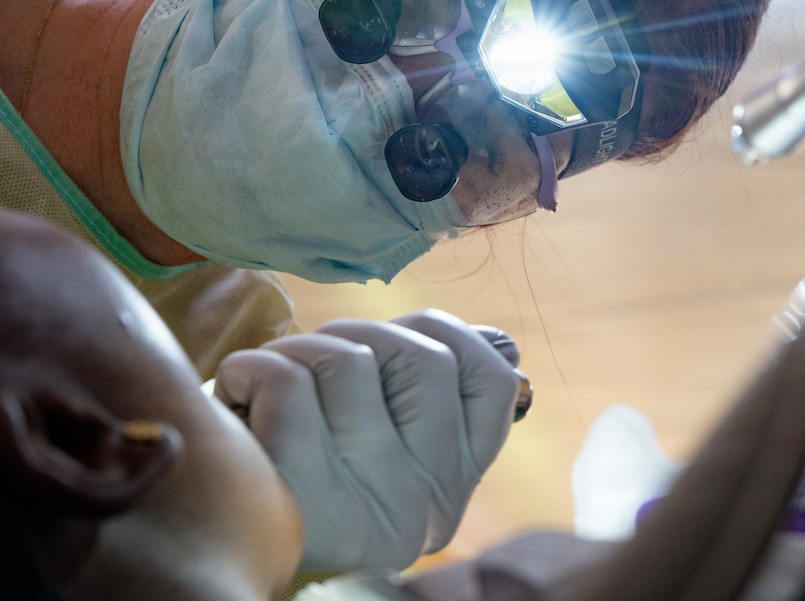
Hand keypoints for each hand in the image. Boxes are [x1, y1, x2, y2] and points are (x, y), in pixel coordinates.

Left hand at [214, 309, 521, 571]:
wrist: (218, 558)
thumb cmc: (296, 481)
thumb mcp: (380, 455)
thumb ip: (435, 404)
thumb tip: (500, 342)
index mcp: (449, 489)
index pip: (490, 384)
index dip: (451, 335)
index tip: (401, 339)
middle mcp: (426, 506)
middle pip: (424, 359)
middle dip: (361, 333)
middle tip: (318, 354)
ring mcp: (372, 508)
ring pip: (351, 361)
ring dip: (298, 348)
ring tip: (269, 379)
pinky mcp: (303, 503)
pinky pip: (288, 383)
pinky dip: (251, 370)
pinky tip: (238, 398)